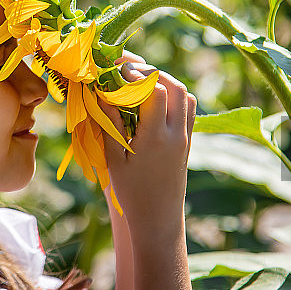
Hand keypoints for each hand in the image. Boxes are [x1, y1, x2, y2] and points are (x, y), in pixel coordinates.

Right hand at [101, 52, 195, 241]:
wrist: (159, 219)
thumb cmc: (131, 193)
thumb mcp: (114, 160)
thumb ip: (109, 124)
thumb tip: (101, 93)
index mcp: (156, 138)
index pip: (155, 91)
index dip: (137, 75)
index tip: (117, 72)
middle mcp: (176, 134)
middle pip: (175, 87)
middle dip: (152, 72)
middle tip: (129, 71)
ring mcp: (186, 137)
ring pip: (186, 95)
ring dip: (166, 81)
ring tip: (141, 82)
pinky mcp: (188, 141)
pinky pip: (188, 108)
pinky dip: (173, 95)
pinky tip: (153, 99)